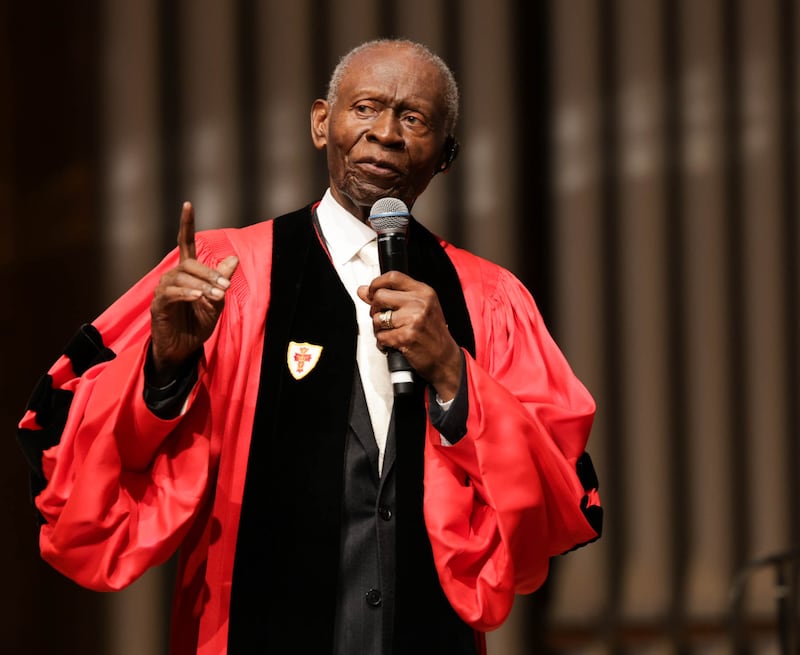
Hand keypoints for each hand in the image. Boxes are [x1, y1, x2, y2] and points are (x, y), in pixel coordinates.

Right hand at [149, 202, 238, 383]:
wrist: (184, 349)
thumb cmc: (197, 325)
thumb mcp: (217, 302)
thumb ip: (222, 281)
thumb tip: (233, 258)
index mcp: (187, 274)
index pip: (184, 243)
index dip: (186, 224)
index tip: (187, 204)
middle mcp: (172, 277)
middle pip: (189, 264)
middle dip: (210, 274)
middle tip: (224, 288)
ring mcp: (163, 290)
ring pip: (181, 277)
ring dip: (201, 285)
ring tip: (215, 296)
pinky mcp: (158, 305)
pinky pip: (171, 293)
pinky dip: (186, 293)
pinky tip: (198, 297)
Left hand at [357, 271, 461, 400]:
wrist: (445, 358)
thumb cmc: (432, 333)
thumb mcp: (419, 308)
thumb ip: (392, 297)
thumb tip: (363, 290)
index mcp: (424, 292)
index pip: (393, 277)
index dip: (376, 284)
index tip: (372, 292)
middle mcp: (419, 303)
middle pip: (380, 296)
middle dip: (375, 309)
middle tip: (382, 317)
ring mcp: (413, 320)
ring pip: (377, 318)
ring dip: (378, 328)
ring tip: (390, 332)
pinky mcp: (406, 337)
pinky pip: (381, 336)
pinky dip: (383, 342)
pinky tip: (393, 342)